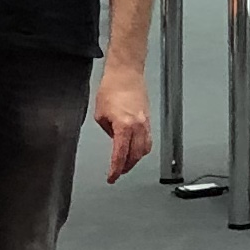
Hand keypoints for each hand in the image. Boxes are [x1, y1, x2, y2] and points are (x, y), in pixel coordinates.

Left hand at [94, 64, 153, 181]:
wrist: (125, 73)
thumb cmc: (112, 87)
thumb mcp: (101, 114)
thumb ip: (108, 130)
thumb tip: (113, 138)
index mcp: (124, 127)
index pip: (120, 156)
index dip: (115, 170)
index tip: (112, 177)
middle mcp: (138, 127)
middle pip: (135, 156)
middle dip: (126, 167)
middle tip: (118, 172)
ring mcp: (145, 123)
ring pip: (145, 149)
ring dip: (136, 159)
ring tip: (126, 163)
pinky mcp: (148, 119)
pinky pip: (148, 139)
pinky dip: (142, 148)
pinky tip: (135, 148)